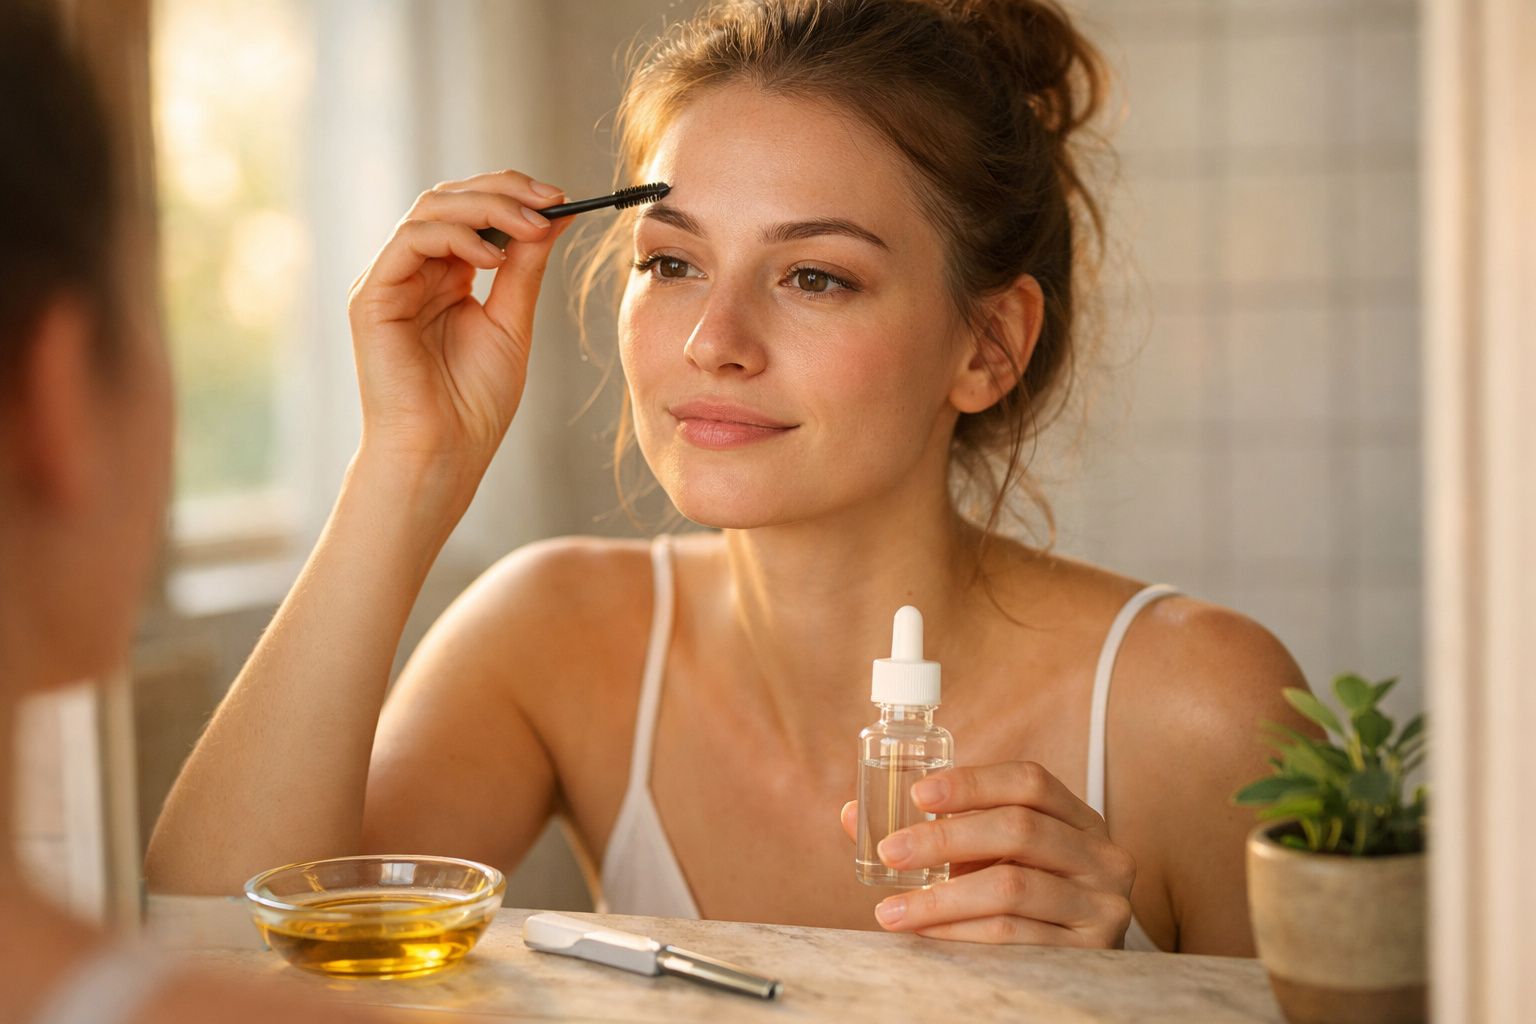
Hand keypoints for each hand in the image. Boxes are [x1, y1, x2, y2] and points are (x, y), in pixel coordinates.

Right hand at [346, 170, 573, 479]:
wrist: (443, 454)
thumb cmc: (473, 404)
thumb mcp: (510, 322)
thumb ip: (524, 268)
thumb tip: (554, 217)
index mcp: (444, 277)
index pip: (471, 212)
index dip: (512, 195)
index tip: (560, 198)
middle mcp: (413, 272)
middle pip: (449, 199)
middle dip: (504, 190)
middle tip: (550, 198)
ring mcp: (389, 281)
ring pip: (429, 210)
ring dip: (487, 207)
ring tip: (532, 225)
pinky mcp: (372, 297)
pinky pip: (410, 241)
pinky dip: (455, 238)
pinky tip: (491, 258)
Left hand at [839, 760, 1136, 945]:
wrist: (1078, 971)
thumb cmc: (1026, 903)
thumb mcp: (992, 862)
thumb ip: (935, 835)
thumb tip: (853, 816)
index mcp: (1078, 819)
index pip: (1030, 781)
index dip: (972, 782)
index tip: (917, 794)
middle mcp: (1102, 854)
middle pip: (1019, 828)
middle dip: (945, 838)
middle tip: (891, 851)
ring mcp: (1103, 903)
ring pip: (1012, 886)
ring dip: (940, 897)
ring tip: (891, 909)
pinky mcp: (1093, 949)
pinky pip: (1014, 935)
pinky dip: (961, 931)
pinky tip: (926, 932)